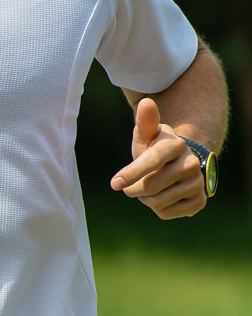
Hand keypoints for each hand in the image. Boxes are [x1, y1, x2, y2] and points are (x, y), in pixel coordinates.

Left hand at [110, 97, 206, 219]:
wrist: (179, 164)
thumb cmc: (154, 147)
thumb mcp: (146, 135)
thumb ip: (145, 121)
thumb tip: (146, 102)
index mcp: (176, 145)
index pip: (152, 161)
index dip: (132, 173)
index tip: (114, 184)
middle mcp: (191, 164)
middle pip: (150, 186)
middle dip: (134, 188)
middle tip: (134, 183)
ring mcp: (198, 183)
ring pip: (157, 202)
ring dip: (145, 198)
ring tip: (150, 186)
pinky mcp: (200, 201)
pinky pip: (166, 213)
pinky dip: (158, 208)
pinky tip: (162, 196)